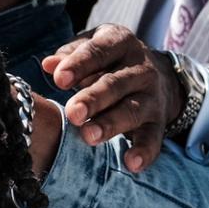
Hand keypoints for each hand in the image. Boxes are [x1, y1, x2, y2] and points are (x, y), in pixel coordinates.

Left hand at [38, 25, 185, 171]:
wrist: (160, 74)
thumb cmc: (110, 60)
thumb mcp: (94, 47)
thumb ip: (71, 55)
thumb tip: (48, 65)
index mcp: (121, 42)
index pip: (99, 51)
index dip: (79, 64)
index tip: (59, 79)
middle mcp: (141, 68)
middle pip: (115, 84)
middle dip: (93, 99)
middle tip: (73, 112)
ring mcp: (152, 96)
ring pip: (132, 110)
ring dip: (111, 124)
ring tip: (89, 136)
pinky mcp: (159, 121)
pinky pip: (154, 138)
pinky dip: (144, 152)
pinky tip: (131, 164)